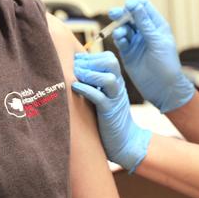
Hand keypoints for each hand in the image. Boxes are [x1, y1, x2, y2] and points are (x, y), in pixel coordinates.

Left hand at [72, 51, 151, 172]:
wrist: (125, 141)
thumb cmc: (108, 117)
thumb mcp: (104, 95)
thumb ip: (94, 82)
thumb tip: (73, 68)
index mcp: (116, 81)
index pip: (109, 58)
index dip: (91, 56)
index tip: (77, 60)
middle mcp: (118, 87)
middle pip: (110, 63)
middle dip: (91, 61)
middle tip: (76, 67)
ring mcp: (115, 99)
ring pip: (108, 78)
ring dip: (90, 74)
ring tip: (76, 76)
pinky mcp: (110, 113)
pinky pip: (100, 98)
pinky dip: (86, 90)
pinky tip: (75, 87)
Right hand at [110, 0, 194, 112]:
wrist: (164, 88)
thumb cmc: (167, 64)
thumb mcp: (157, 42)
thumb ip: (145, 24)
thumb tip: (135, 5)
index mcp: (156, 25)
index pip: (143, 6)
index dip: (134, 3)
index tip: (128, 6)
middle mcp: (145, 31)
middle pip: (129, 15)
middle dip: (121, 13)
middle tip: (113, 13)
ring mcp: (135, 41)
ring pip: (123, 27)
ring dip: (119, 27)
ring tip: (120, 34)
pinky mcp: (127, 52)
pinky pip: (120, 40)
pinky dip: (118, 38)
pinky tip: (120, 40)